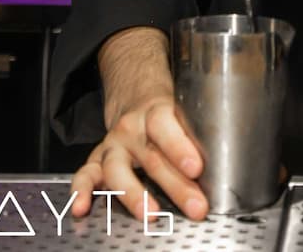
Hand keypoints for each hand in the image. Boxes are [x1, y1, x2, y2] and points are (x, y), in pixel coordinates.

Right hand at [69, 95, 207, 222]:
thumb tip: (221, 168)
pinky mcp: (97, 158)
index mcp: (155, 111)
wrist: (135, 89)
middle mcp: (131, 128)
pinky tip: (82, 208)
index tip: (196, 167)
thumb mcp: (182, 110)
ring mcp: (112, 144)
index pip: (166, 126)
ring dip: (133, 194)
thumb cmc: (165, 108)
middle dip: (175, 185)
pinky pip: (86, 174)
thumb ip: (193, 135)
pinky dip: (81, 192)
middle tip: (195, 205)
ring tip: (149, 214)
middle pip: (151, 157)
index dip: (180, 147)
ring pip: (117, 169)